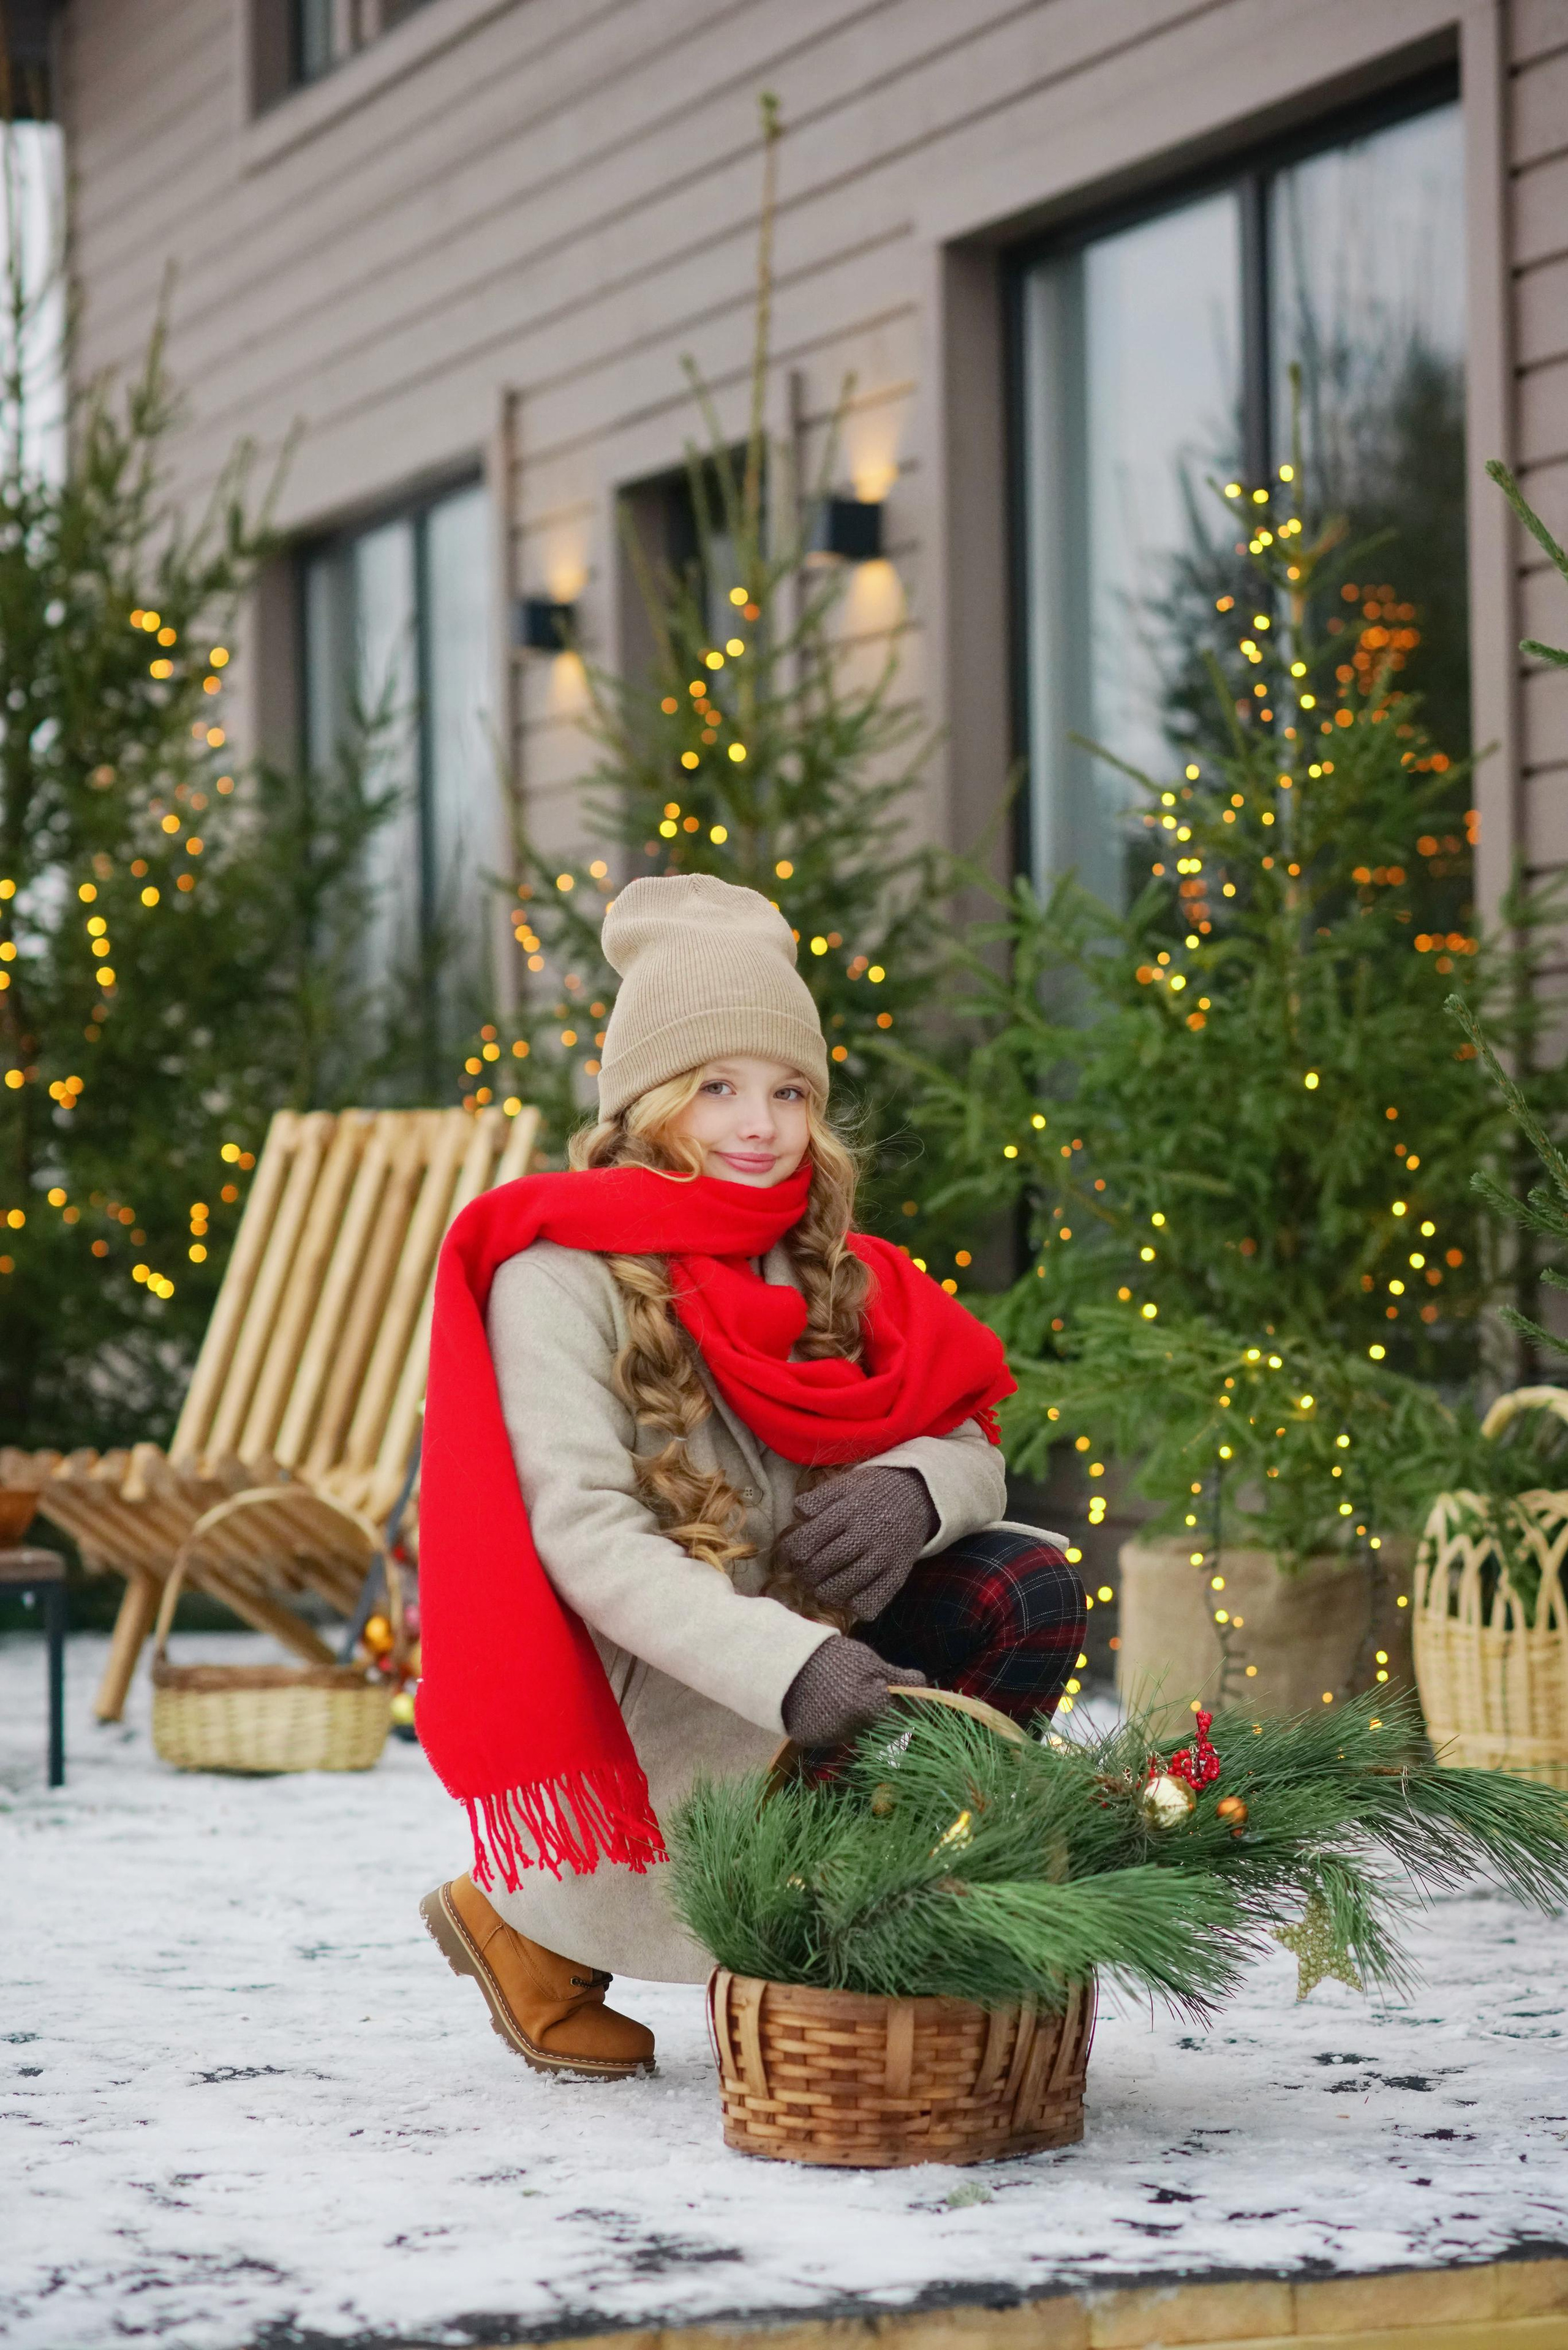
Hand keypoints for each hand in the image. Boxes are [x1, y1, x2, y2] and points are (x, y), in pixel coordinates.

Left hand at [774, 1466, 938, 1622]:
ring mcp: (884, 1557)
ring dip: (823, 1591)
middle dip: (804, 1574)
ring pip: (843, 1588)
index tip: (790, 1553)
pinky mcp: (898, 1575)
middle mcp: (867, 1535)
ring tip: (819, 1586)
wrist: (918, 1497)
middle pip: (821, 1566)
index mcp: (849, 1511)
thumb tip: (797, 1513)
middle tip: (803, 1572)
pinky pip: (871, 1602)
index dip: (790, 1552)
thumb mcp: (846, 1484)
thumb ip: (818, 1497)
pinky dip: (853, 1605)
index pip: (807, 1541)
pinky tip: (847, 1595)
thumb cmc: (873, 1492)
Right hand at [780, 1635, 926, 1749]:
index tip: (913, 1700)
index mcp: (872, 1708)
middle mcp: (854, 1730)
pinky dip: (835, 1722)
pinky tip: (827, 1703)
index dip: (912, 1709)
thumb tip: (925, 1686)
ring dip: (859, 1718)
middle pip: (881, 1729)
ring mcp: (831, 1737)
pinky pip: (833, 1734)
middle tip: (872, 1692)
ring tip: (844, 1694)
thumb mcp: (870, 1661)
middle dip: (883, 1713)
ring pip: (857, 1732)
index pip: (906, 1720)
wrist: (784, 1661)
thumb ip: (899, 1679)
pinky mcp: (812, 1740)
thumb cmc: (833, 1657)